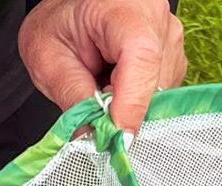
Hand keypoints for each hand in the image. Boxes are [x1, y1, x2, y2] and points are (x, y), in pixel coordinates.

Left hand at [19, 0, 186, 133]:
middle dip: (124, 110)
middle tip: (93, 109)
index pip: (142, 59)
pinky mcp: (172, 59)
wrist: (71, 11)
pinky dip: (136, 102)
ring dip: (129, 106)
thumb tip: (94, 136)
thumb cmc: (58, 25)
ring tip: (101, 86)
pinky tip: (115, 86)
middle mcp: (158, 21)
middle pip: (155, 85)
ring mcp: (169, 40)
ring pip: (160, 96)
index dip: (131, 105)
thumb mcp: (48, 58)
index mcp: (127, 9)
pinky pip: (161, 95)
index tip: (114, 138)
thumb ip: (73, 98)